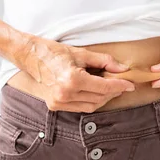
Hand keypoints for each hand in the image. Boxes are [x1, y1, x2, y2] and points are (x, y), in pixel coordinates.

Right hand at [15, 36, 135, 111]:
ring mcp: (58, 102)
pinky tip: (95, 92)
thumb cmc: (53, 52)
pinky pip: (80, 108)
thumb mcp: (81, 53)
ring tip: (109, 88)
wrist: (30, 56)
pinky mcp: (55, 106)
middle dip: (113, 92)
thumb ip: (104, 61)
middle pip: (99, 98)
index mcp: (72, 80)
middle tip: (121, 83)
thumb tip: (122, 69)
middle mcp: (65, 94)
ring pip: (91, 106)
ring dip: (103, 98)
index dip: (119, 86)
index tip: (130, 84)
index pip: (103, 87)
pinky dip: (91, 101)